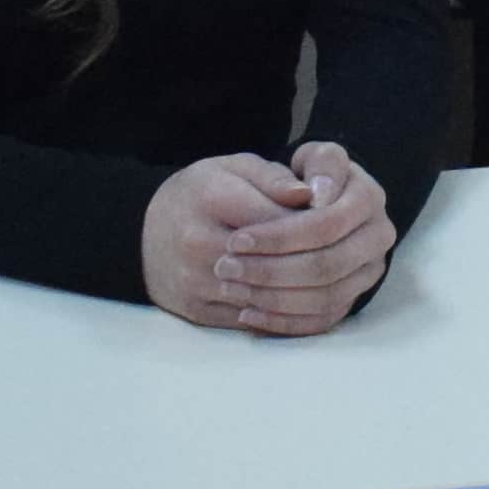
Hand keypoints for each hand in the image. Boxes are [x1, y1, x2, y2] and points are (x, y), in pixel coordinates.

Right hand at [138, 143, 393, 335]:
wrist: (144, 233)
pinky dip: (287, 316)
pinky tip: (309, 301)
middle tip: (344, 252)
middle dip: (316, 260)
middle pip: (277, 263)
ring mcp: (196, 282)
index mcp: (212, 198)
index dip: (315, 223)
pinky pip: (253, 321)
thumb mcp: (233, 167)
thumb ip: (274, 177)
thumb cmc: (200, 194)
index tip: (338, 219)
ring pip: (268, 298)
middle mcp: (199, 243)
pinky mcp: (199, 311)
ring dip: (307, 292)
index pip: (280, 219)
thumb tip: (310, 195)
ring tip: (335, 279)